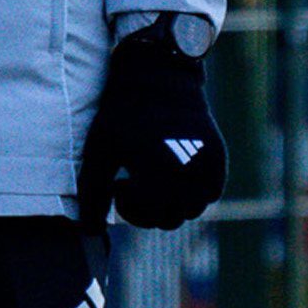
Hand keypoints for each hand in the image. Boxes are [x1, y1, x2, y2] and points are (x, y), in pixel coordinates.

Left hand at [78, 16, 226, 229]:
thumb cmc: (124, 113)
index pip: (150, 218)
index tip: (122, 182)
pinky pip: (211, 191)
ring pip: (193, 208)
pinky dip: (195, 189)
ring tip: (157, 175)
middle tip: (138, 180)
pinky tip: (175, 168)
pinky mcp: (220, 159)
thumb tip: (88, 230)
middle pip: (172, 218)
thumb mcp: (101, 151)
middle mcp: (188, 178)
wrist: (159, 77)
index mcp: (158, 178)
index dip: (131, 206)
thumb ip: (93, 192)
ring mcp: (208, 169)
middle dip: (152, 207)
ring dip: (175, 201)